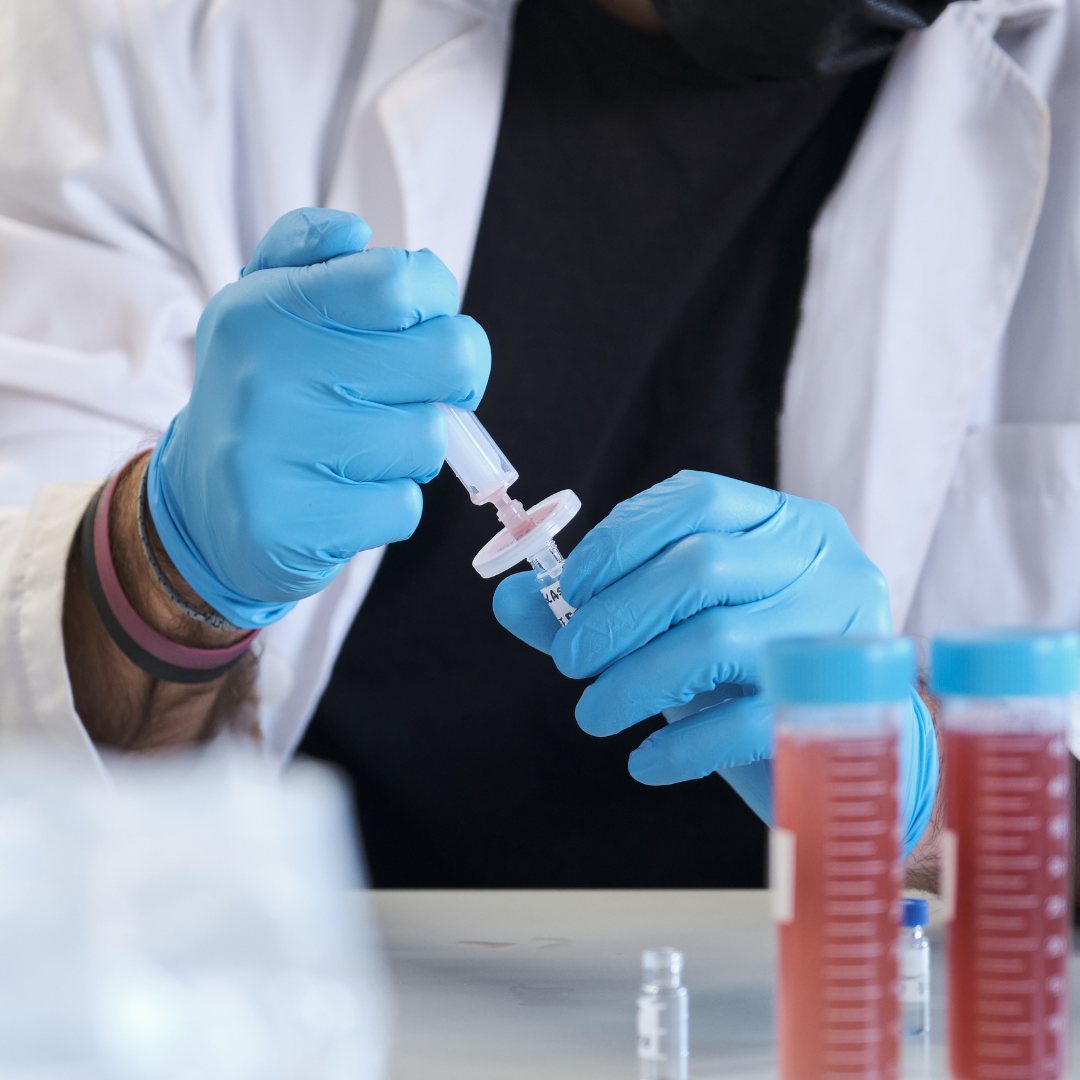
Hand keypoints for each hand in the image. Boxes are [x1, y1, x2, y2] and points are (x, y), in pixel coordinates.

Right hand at [147, 208, 490, 627]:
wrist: (203, 507)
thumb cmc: (265, 393)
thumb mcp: (265, 305)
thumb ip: (309, 249)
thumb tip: (356, 230)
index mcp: (265, 309)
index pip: (401, 282)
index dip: (438, 303)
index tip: (425, 325)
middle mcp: (265, 376)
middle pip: (446, 359)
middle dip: (451, 379)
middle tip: (421, 390)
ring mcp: (275, 456)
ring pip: (427, 440)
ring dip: (412, 449)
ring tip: (364, 448)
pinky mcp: (293, 528)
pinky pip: (402, 507)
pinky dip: (388, 504)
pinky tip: (344, 496)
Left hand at [493, 470, 936, 852]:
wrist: (845, 751)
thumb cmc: (748, 671)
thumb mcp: (677, 626)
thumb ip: (598, 607)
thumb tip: (510, 597)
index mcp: (785, 523)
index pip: (697, 499)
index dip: (620, 539)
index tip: (570, 587)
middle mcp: (822, 564)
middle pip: (702, 566)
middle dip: (616, 615)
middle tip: (570, 660)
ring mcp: (837, 634)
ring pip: (717, 640)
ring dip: (633, 681)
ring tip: (594, 712)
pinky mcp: (836, 709)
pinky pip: (742, 723)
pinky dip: (679, 745)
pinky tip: (644, 760)